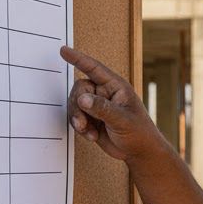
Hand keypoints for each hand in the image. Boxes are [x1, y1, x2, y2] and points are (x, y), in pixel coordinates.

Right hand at [61, 45, 159, 161]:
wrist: (139, 152)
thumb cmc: (139, 132)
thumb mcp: (122, 119)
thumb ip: (102, 108)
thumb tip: (82, 98)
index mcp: (116, 86)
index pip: (94, 69)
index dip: (78, 59)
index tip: (63, 50)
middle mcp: (105, 93)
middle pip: (80, 89)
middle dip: (77, 106)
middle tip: (82, 122)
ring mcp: (97, 106)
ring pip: (75, 104)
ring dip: (78, 119)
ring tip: (87, 130)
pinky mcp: (91, 119)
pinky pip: (76, 117)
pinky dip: (81, 127)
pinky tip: (92, 136)